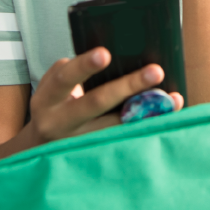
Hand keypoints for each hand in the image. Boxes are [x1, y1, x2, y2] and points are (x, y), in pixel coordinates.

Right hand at [29, 49, 182, 144]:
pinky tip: (166, 113)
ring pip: (115, 127)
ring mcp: (78, 143)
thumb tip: (113, 58)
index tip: (105, 54)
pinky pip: (124, 139)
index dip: (83, 66)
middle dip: (126, 87)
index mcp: (46, 100)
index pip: (63, 79)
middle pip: (95, 104)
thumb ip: (72, 73)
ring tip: (171, 97)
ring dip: (146, 111)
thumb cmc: (52, 108)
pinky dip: (146, 125)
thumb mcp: (51, 88)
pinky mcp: (94, 156)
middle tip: (154, 71)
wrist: (38, 150)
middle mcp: (60, 123)